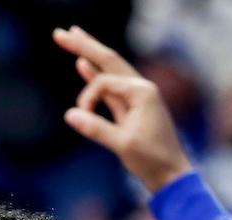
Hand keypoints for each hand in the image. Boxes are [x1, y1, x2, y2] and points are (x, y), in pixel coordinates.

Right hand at [53, 27, 192, 193]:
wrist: (171, 175)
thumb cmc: (152, 161)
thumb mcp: (124, 145)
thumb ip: (96, 129)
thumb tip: (70, 115)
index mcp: (142, 92)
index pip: (104, 82)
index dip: (87, 98)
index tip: (82, 118)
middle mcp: (141, 88)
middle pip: (108, 60)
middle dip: (84, 46)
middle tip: (61, 33)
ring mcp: (136, 97)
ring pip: (109, 71)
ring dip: (89, 55)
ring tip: (72, 37)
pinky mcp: (131, 109)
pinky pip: (110, 88)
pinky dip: (95, 77)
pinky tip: (82, 65)